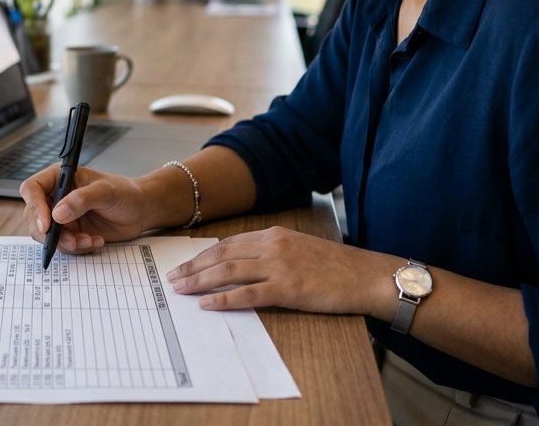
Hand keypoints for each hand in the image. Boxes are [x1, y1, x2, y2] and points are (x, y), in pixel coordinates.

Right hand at [19, 164, 152, 253]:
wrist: (141, 211)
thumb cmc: (125, 192)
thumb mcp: (106, 192)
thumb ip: (81, 200)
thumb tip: (57, 214)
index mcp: (60, 178)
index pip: (33, 189)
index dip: (35, 207)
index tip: (46, 225)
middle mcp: (56, 196)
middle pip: (34, 216)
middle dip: (51, 233)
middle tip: (72, 241)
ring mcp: (62, 216)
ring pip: (47, 235)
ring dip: (66, 243)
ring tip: (88, 240)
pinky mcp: (71, 232)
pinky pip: (63, 245)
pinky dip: (77, 247)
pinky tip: (95, 241)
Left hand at [165, 226, 391, 314]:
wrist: (366, 276)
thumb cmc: (337, 267)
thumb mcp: (300, 248)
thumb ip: (272, 252)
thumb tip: (244, 264)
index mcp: (274, 234)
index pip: (228, 243)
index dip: (203, 255)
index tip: (184, 264)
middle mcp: (272, 245)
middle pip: (221, 255)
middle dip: (193, 267)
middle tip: (171, 278)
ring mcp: (279, 266)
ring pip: (228, 271)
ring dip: (199, 281)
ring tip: (180, 290)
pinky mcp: (287, 288)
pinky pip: (247, 294)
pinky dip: (223, 299)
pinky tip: (206, 304)